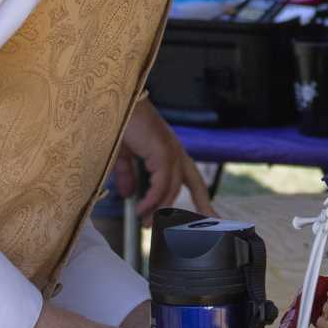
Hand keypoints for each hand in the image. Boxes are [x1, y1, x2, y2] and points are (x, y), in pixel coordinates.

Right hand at [118, 98, 212, 214]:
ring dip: (159, 209)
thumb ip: (128, 176)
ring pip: (173, 188)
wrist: (115, 103)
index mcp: (170, 153)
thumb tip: (128, 195)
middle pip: (196, 183)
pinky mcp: (162, 151)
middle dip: (204, 205)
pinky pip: (161, 183)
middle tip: (212, 223)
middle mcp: (176, 152)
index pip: (191, 178)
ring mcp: (171, 151)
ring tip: (146, 223)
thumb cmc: (120, 125)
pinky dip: (152, 198)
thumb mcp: (123, 156)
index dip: (201, 198)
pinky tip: (142, 208)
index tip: (212, 216)